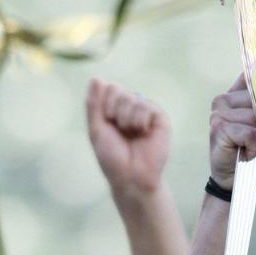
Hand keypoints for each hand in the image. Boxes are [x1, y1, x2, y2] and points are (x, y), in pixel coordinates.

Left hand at [85, 79, 170, 201]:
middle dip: (113, 112)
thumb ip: (94, 104)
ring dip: (126, 120)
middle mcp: (132, 107)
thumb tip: (96, 77)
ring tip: (132, 135)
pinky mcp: (161, 119)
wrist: (131, 176)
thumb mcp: (96, 129)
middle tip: (120, 130)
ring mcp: (147, 112)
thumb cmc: (112, 157)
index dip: (104, 105)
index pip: (109, 88)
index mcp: (116, 108)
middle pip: (118, 90)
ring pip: (132, 98)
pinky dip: (140, 121)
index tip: (107, 123)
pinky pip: (147, 106)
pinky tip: (143, 134)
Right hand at [208, 75, 255, 189]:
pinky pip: (250, 132)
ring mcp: (218, 112)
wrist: (235, 180)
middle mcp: (224, 99)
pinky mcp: (219, 128)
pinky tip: (248, 153)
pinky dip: (255, 146)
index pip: (255, 77)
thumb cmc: (254, 153)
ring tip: (253, 147)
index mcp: (236, 94)